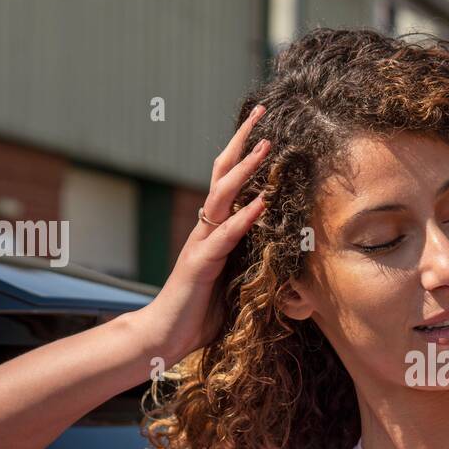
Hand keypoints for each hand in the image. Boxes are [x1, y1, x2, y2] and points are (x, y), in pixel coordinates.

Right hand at [134, 104, 272, 360]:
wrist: (166, 337)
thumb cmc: (200, 313)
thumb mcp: (236, 283)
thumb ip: (252, 262)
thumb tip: (283, 252)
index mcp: (215, 231)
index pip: (230, 183)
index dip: (245, 154)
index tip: (265, 127)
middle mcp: (206, 230)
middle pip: (222, 175)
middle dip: (242, 142)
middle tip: (261, 112)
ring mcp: (201, 244)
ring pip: (222, 197)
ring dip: (245, 170)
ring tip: (266, 146)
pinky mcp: (199, 264)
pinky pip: (225, 236)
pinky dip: (244, 218)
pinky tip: (262, 203)